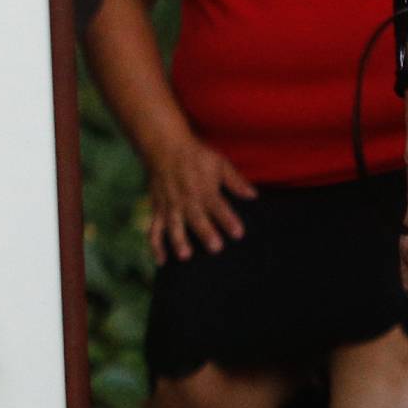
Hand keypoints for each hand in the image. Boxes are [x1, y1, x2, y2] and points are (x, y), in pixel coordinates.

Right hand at [142, 137, 256, 264]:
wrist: (164, 147)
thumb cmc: (195, 155)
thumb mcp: (219, 163)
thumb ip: (235, 181)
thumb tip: (253, 196)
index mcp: (205, 189)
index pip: (218, 207)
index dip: (228, 220)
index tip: (238, 233)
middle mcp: (187, 199)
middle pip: (197, 218)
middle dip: (206, 233)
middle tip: (215, 247)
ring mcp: (170, 206)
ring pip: (174, 225)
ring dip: (179, 240)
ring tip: (185, 255)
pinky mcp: (158, 209)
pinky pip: (154, 229)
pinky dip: (155, 246)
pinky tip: (161, 261)